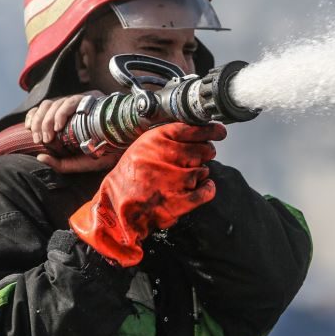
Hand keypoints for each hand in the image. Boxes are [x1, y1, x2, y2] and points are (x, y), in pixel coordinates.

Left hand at [25, 92, 119, 172]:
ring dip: (47, 119)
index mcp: (67, 118)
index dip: (33, 115)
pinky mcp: (90, 102)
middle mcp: (72, 109)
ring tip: (49, 137)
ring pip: (55, 103)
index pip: (43, 108)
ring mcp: (81, 104)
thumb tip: (40, 157)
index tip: (29, 129)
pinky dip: (61, 112)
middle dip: (39, 122)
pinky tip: (59, 126)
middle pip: (46, 105)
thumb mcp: (79, 163)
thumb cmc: (103, 155)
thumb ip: (60, 164)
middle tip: (40, 139)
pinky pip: (71, 102)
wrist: (125, 148)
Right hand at [69, 122, 226, 266]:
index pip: (190, 129)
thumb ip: (167, 140)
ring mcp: (171, 179)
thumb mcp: (143, 148)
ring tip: (186, 178)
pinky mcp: (176, 201)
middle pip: (201, 150)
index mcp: (154, 140)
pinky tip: (205, 187)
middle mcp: (163, 157)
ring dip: (200, 174)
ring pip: (202, 171)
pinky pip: (204, 191)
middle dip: (204, 155)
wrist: (115, 206)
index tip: (219, 132)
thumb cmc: (130, 176)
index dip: (209, 131)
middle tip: (197, 159)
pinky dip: (208, 189)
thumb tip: (202, 136)